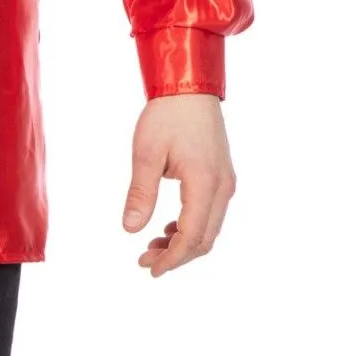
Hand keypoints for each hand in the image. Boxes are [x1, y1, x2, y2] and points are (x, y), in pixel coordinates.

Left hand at [122, 93, 236, 274]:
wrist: (189, 86)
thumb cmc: (167, 115)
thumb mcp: (146, 153)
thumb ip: (141, 193)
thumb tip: (130, 229)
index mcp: (205, 184)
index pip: (192, 237)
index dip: (172, 259)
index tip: (150, 269)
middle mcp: (222, 187)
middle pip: (204, 239)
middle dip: (176, 255)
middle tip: (145, 260)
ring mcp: (225, 182)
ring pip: (209, 228)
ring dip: (183, 242)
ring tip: (153, 245)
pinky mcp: (221, 176)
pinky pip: (210, 213)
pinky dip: (191, 226)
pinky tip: (169, 226)